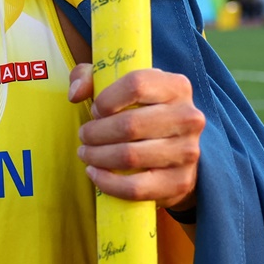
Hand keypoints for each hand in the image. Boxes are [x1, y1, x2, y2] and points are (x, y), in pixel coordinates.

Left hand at [68, 64, 203, 211]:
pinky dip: (107, 183)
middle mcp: (188, 117)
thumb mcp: (115, 83)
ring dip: (97, 157)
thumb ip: (89, 76)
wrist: (173, 147)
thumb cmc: (138, 109)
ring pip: (130, 156)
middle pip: (129, 125)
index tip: (96, 111)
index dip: (106, 99)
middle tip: (84, 136)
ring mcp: (188, 151)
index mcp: (176, 86)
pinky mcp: (180, 181)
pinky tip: (94, 173)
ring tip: (87, 153)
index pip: (135, 85)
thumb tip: (75, 94)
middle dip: (95, 133)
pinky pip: (135, 187)